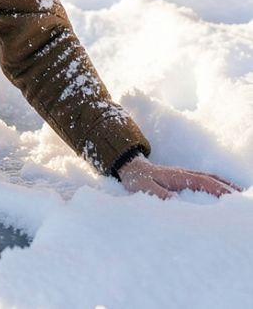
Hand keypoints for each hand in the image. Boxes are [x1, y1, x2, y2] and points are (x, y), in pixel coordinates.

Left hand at [118, 155, 242, 198]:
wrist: (130, 169)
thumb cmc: (137, 180)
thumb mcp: (145, 189)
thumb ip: (159, 195)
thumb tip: (175, 202)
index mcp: (179, 176)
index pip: (204, 182)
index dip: (219, 190)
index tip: (232, 198)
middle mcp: (186, 174)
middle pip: (212, 180)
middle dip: (229, 188)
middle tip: (243, 200)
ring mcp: (186, 176)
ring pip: (211, 179)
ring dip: (226, 186)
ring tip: (240, 196)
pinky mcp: (184, 180)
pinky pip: (205, 182)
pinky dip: (217, 186)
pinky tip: (223, 193)